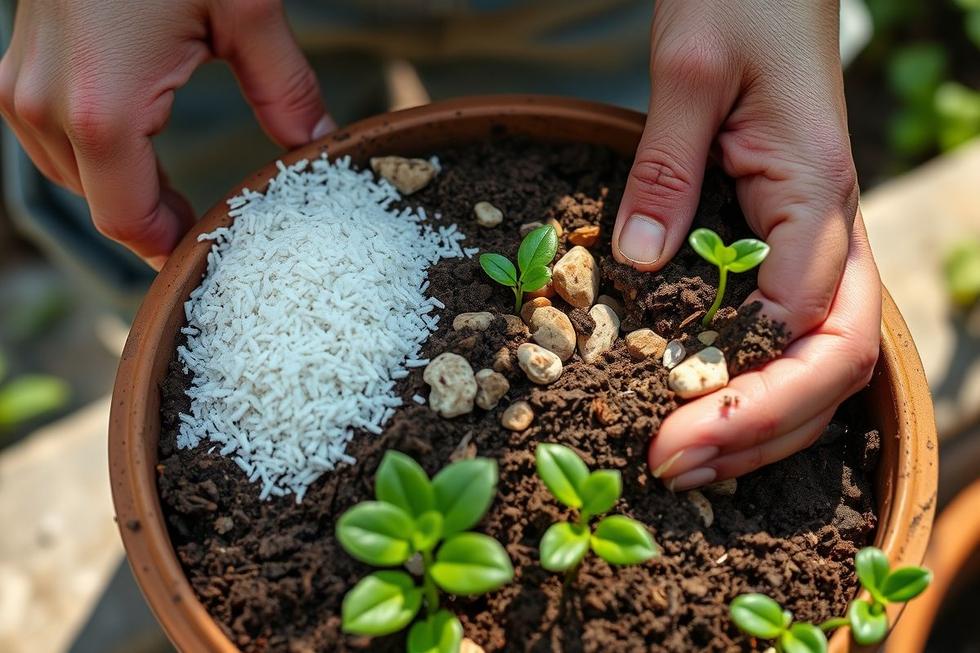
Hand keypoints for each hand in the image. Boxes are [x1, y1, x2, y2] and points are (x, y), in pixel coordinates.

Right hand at [0, 0, 332, 268]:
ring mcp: (21, 85)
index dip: (174, 249)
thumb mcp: (243, 9)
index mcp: (101, 108)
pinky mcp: (18, 65)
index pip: (130, 220)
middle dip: (157, 225)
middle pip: (103, 206)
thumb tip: (320, 144)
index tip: (215, 253)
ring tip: (183, 204)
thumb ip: (285, 88)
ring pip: (74, 178)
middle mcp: (45, 106)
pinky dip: (98, 159)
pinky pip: (54, 140)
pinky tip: (139, 157)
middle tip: (214, 232)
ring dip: (126, 193)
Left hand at [611, 0, 880, 489]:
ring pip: (822, 358)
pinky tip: (709, 412)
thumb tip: (638, 260)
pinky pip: (794, 330)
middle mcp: (834, 226)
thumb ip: (666, 168)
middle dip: (758, 431)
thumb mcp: (690, 70)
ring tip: (687, 466)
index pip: (807, 326)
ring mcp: (820, 236)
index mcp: (817, 189)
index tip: (668, 434)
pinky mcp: (792, 237)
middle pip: (832, 363)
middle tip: (671, 469)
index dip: (748, 396)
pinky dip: (761, 384)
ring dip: (764, 423)